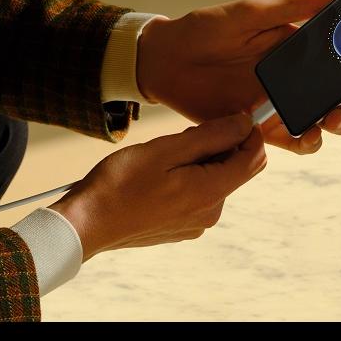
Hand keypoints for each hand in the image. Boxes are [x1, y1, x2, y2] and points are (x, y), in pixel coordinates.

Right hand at [49, 111, 265, 261]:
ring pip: (215, 179)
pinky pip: (199, 194)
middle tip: (185, 133)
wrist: (86, 224)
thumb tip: (244, 124)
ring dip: (201, 159)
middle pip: (236, 169)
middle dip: (221, 145)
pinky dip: (190, 176)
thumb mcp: (165, 149)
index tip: (232, 114)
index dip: (249, 132)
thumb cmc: (119, 184)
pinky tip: (160, 173)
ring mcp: (196, 223)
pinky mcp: (182, 226)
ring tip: (165, 154)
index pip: (254, 158)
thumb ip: (210, 136)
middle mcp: (210, 212)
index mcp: (210, 193)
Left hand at [136, 0, 340, 154]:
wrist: (166, 59)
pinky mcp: (260, 127)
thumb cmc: (207, 28)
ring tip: (333, 118)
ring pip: (322, 120)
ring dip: (336, 123)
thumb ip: (296, 6)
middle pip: (339, 94)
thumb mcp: (253, 12)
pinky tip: (307, 135)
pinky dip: (306, 142)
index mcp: (297, 48)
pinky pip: (293, 141)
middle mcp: (293, 78)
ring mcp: (279, 104)